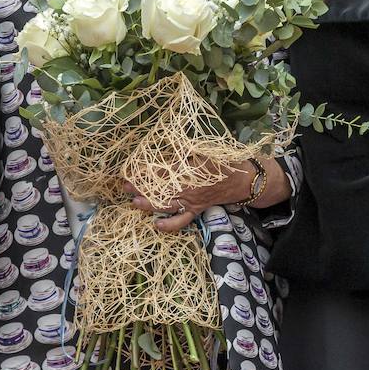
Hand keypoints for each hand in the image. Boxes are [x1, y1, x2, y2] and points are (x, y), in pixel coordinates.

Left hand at [129, 161, 257, 232]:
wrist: (243, 180)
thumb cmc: (225, 162)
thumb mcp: (207, 150)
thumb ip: (187, 149)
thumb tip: (172, 144)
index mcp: (190, 171)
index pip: (163, 171)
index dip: (146, 171)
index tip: (132, 170)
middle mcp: (188, 188)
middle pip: (160, 189)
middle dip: (141, 188)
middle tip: (125, 186)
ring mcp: (191, 201)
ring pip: (166, 205)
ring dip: (149, 204)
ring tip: (133, 202)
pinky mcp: (195, 210)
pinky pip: (182, 221)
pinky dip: (170, 225)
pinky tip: (157, 225)